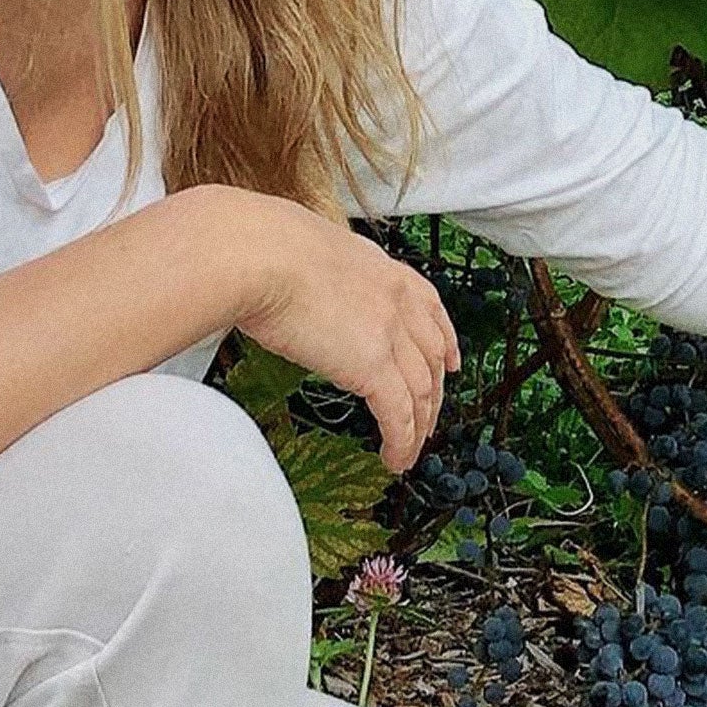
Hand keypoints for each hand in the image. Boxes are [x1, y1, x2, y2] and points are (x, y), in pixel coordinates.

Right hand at [202, 187, 460, 472]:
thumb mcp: (305, 251)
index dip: (444, 340)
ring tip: (409, 451)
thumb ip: (319, 275)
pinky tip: (394, 459)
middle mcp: (396, 301)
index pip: (429, 307)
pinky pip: (398, 415)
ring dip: (418, 427)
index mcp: (381, 269)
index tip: (451, 361)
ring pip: (421, 392)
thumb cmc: (257, 247)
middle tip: (427, 420)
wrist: (255, 254)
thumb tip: (295, 287)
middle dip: (433, 394)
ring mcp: (389, 335)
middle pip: (430, 357)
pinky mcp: (373, 368)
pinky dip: (401, 442)